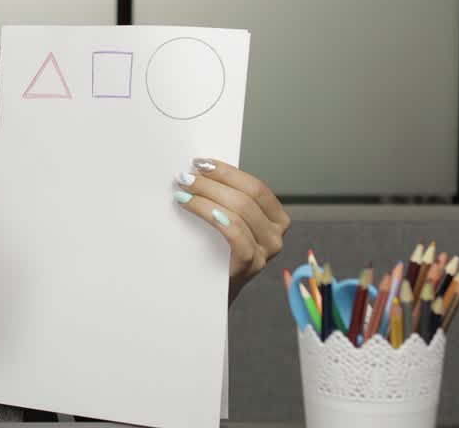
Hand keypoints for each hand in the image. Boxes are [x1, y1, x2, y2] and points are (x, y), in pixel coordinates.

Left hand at [173, 158, 289, 303]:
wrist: (208, 296)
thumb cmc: (214, 254)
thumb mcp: (226, 223)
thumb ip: (225, 200)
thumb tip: (200, 169)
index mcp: (275, 218)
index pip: (255, 187)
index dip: (227, 172)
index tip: (200, 163)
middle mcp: (277, 235)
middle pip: (247, 196)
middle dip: (213, 182)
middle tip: (185, 176)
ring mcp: (266, 252)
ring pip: (239, 210)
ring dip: (206, 195)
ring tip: (182, 190)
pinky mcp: (250, 265)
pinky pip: (235, 233)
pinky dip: (211, 214)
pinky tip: (191, 206)